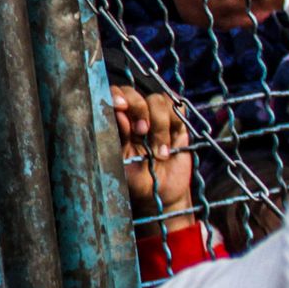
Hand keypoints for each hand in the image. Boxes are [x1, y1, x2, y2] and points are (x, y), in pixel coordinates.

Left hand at [110, 86, 193, 225]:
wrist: (161, 194)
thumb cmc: (134, 180)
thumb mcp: (119, 162)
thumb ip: (117, 137)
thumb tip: (119, 114)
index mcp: (114, 122)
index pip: (111, 95)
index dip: (116, 95)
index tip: (119, 107)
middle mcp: (133, 115)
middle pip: (134, 93)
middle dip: (138, 110)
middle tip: (141, 133)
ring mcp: (156, 117)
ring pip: (157, 100)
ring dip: (158, 125)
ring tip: (158, 152)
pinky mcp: (176, 123)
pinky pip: (177, 108)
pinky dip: (174, 123)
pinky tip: (171, 144)